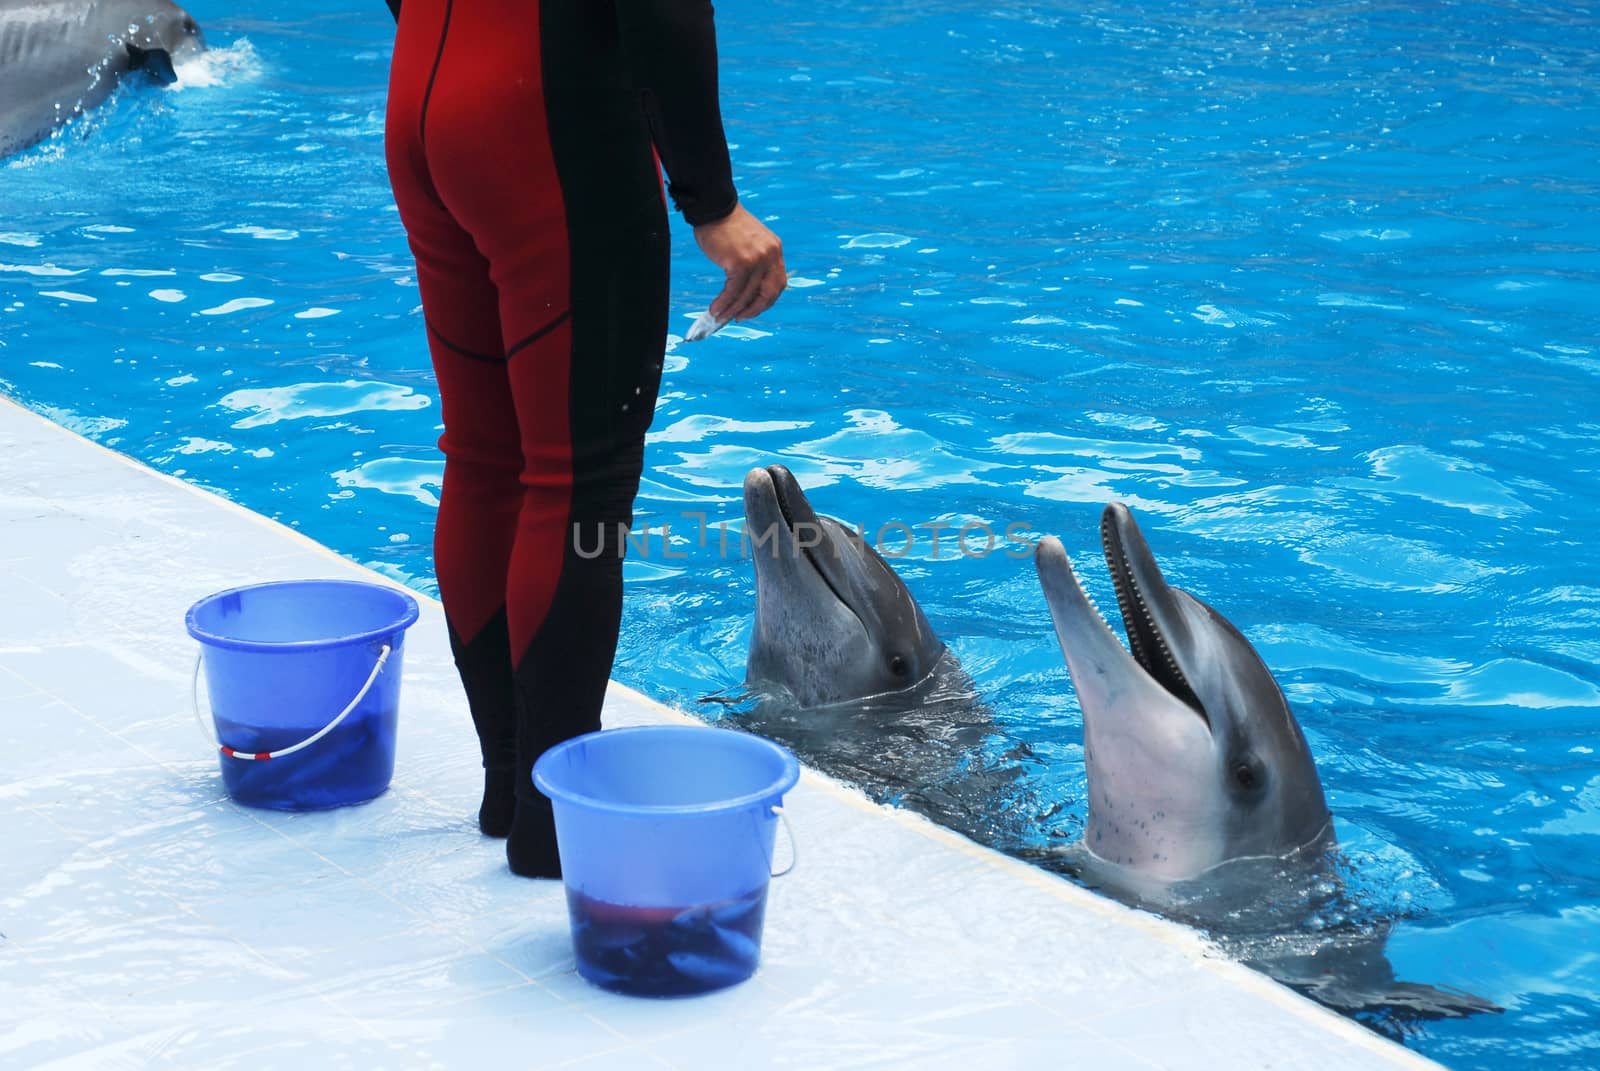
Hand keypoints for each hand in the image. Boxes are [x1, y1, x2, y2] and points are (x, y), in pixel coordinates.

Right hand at [693, 204, 785, 322]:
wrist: (714, 207)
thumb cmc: (726, 225)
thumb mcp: (751, 242)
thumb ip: (755, 262)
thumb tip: (746, 291)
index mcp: (775, 250)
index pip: (778, 283)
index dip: (767, 300)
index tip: (754, 308)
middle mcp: (770, 255)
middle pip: (768, 293)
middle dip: (754, 310)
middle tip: (740, 317)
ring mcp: (757, 260)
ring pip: (747, 294)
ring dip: (733, 309)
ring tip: (720, 316)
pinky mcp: (740, 263)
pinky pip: (733, 290)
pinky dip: (724, 302)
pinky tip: (715, 308)